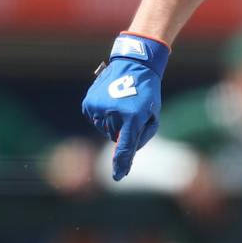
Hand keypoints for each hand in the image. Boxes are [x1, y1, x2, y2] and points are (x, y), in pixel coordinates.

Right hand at [81, 32, 169, 180]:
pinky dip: (103, 116)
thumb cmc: (147, 93)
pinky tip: (110, 103)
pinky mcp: (88, 104)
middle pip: (116, 137)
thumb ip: (141, 136)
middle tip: (131, 113)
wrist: (132, 66)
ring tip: (121, 104)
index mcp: (132, 118)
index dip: (122, 163)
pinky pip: (96, 120)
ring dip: (113, 123)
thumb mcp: (152, 116)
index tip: (118, 176)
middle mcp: (113, 114)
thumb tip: (126, 152)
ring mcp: (98, 108)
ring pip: (105, 129)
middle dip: (124, 131)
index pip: (125, 148)